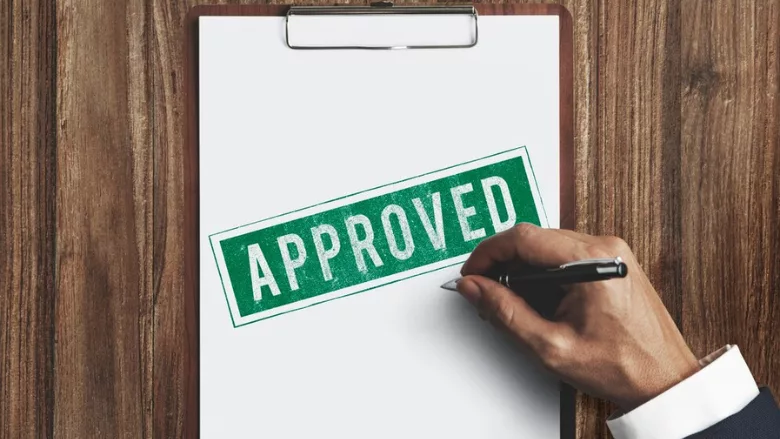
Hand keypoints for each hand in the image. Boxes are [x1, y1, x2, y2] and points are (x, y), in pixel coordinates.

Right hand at [456, 223, 700, 410]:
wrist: (664, 381)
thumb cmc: (622, 367)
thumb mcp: (550, 346)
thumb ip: (505, 312)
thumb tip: (475, 288)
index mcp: (593, 260)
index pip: (523, 237)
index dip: (488, 254)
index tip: (472, 274)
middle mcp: (605, 248)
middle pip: (534, 239)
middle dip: (503, 265)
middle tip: (487, 295)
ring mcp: (612, 253)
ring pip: (547, 247)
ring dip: (523, 272)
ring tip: (515, 306)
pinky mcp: (613, 263)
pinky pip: (565, 256)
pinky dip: (543, 275)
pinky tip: (540, 303)